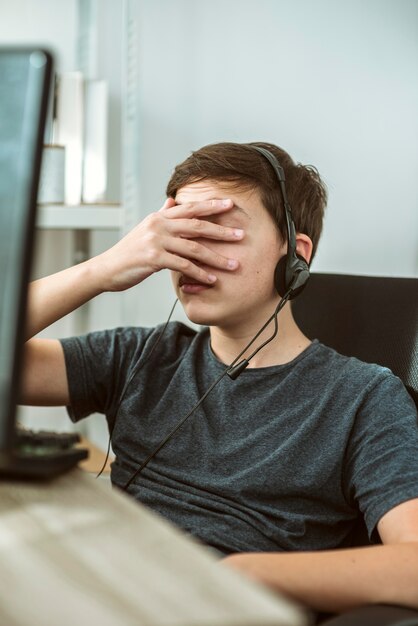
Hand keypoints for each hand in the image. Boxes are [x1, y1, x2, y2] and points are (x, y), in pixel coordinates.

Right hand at [90, 197, 244, 291]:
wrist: (107, 269)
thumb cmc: (129, 252)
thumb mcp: (145, 229)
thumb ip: (161, 215)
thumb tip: (172, 201)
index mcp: (159, 217)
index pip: (190, 208)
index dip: (211, 205)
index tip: (231, 204)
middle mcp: (159, 225)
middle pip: (197, 224)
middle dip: (221, 230)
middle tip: (241, 234)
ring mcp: (156, 240)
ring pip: (193, 247)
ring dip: (216, 257)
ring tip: (233, 264)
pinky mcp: (153, 258)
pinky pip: (183, 265)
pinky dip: (199, 273)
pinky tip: (211, 279)